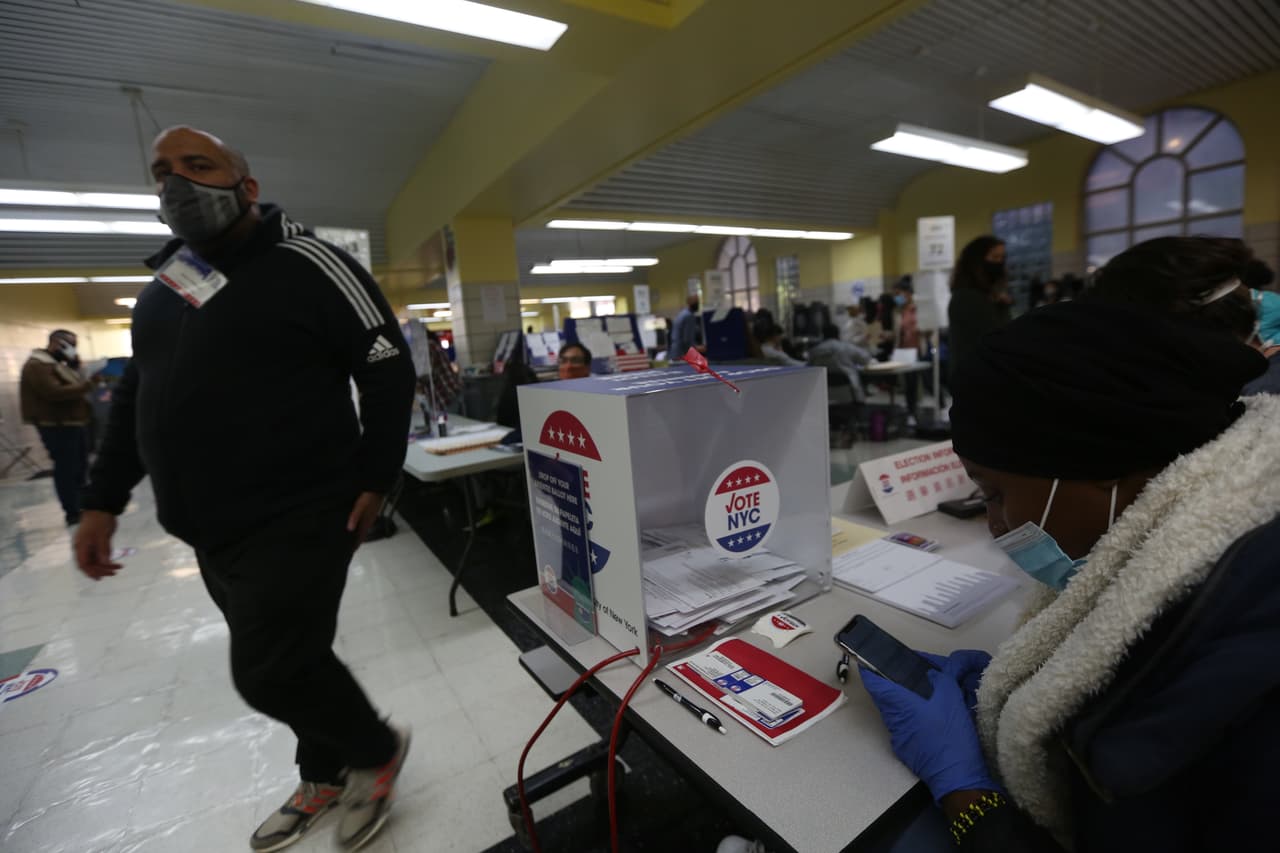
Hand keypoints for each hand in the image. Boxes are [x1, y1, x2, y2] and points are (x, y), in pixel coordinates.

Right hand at [74, 510, 120, 579]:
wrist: (101, 508)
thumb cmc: (98, 520)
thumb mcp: (101, 535)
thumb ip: (103, 549)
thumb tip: (105, 563)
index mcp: (81, 546)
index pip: (83, 564)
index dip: (91, 572)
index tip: (101, 577)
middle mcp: (84, 548)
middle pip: (90, 565)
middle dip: (101, 570)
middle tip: (114, 572)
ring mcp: (90, 546)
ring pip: (96, 561)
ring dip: (106, 566)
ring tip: (118, 568)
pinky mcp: (97, 544)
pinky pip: (100, 556)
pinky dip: (107, 560)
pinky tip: (114, 563)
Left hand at [346, 491, 384, 544]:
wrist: (378, 487)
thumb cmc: (370, 495)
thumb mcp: (360, 505)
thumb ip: (355, 516)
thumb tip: (349, 528)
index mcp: (367, 522)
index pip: (360, 538)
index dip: (355, 546)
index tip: (349, 552)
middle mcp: (368, 521)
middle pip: (361, 535)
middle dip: (354, 541)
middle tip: (346, 547)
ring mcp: (369, 517)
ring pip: (362, 529)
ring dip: (356, 534)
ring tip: (348, 538)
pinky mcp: (369, 512)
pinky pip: (363, 523)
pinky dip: (357, 526)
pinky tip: (353, 524)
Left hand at [859, 651, 998, 801]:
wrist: (956, 776)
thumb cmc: (951, 737)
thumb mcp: (951, 697)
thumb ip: (942, 677)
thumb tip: (934, 672)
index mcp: (898, 704)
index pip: (872, 680)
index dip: (870, 666)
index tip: (872, 657)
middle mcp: (892, 719)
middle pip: (885, 694)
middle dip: (895, 680)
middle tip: (911, 671)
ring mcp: (898, 736)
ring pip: (897, 709)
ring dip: (907, 698)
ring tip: (927, 690)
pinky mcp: (907, 748)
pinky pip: (906, 724)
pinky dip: (915, 714)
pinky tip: (932, 712)